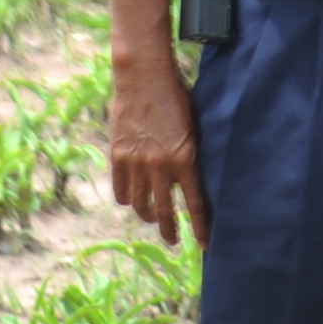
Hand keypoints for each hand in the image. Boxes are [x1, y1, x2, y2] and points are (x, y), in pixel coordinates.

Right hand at [107, 55, 207, 245]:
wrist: (145, 78)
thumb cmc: (178, 98)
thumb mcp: (196, 128)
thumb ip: (192, 157)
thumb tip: (195, 180)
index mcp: (185, 159)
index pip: (195, 204)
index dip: (200, 227)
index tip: (205, 244)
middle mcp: (160, 165)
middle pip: (164, 211)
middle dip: (170, 230)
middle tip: (174, 241)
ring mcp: (136, 162)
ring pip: (139, 203)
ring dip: (147, 215)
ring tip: (153, 219)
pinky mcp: (118, 156)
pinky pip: (120, 189)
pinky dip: (126, 198)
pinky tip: (132, 200)